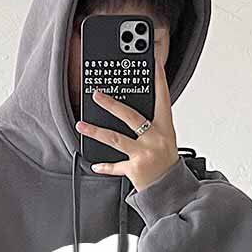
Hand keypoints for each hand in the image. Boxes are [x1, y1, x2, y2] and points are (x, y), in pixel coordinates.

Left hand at [75, 52, 179, 191]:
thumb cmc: (167, 162)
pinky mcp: (134, 169)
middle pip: (131, 117)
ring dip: (96, 131)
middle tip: (97, 95)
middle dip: (112, 104)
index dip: (159, 80)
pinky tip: (95, 164)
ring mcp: (144, 154)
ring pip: (116, 139)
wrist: (170, 188)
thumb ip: (152, 125)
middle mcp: (155, 139)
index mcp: (165, 129)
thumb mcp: (166, 139)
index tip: (154, 63)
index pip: (163, 99)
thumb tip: (129, 110)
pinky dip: (105, 166)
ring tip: (81, 125)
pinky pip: (115, 166)